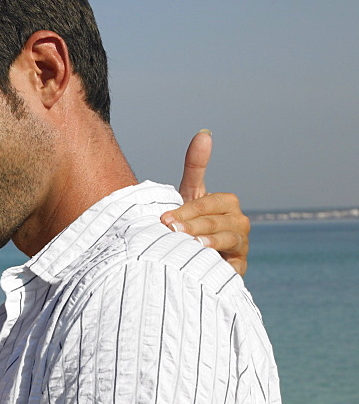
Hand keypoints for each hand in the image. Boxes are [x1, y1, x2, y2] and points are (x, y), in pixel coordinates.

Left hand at [160, 130, 249, 277]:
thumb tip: (204, 133)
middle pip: (216, 221)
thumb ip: (196, 167)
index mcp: (228, 204)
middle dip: (192, 225)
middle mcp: (239, 223)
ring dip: (208, 241)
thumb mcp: (191, 196)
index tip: (163, 218)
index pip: (208, 204)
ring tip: (191, 244)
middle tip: (170, 230)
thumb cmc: (190, 223)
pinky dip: (220, 265)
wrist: (192, 259)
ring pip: (227, 240)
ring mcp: (241, 246)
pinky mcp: (238, 269)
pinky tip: (205, 265)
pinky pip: (232, 267)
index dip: (186, 210)